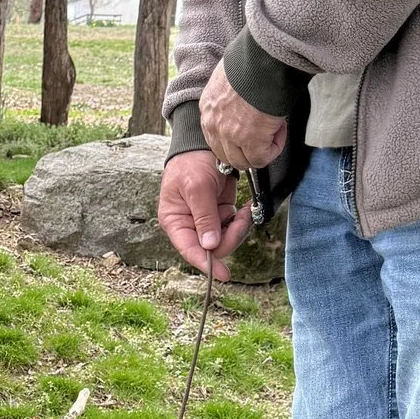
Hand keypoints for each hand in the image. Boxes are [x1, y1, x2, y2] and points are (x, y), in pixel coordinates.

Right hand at [158, 150, 253, 279]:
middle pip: (211, 248)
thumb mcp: (197, 187)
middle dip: (229, 238)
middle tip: (241, 220)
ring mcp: (206, 220)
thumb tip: (209, 246)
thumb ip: (204, 217)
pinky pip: (233, 228)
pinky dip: (242, 221)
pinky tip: (244, 209)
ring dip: (238, 229)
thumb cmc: (191, 162)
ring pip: (225, 240)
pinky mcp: (219, 214)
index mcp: (174, 221)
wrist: (203, 144)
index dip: (205, 263)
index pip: (189, 249)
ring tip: (244, 211)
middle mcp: (189, 225)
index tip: (222, 274)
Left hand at [199, 60, 286, 169]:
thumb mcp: (230, 79)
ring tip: (274, 128)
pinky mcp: (250, 141)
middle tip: (264, 134)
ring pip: (242, 161)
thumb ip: (230, 97)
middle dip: (246, 149)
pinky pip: (262, 159)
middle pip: (226, 155)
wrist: (264, 60)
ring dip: (260, 149)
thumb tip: (243, 103)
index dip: (234, 139)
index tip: (249, 132)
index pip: (215, 137)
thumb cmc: (252, 63)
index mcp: (208, 107)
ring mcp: (230, 135)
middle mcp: (214, 124)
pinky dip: (274, 148)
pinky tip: (279, 128)